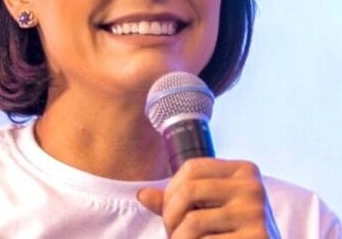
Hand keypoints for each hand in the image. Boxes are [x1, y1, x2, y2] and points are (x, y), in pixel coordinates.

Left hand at [137, 158, 279, 237]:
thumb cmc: (230, 232)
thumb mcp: (207, 209)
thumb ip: (176, 201)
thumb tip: (142, 195)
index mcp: (245, 171)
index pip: (192, 167)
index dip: (171, 189)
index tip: (169, 210)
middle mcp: (254, 188)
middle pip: (189, 191)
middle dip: (170, 215)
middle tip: (171, 232)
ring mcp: (256, 214)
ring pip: (193, 222)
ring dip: (178, 237)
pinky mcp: (257, 238)